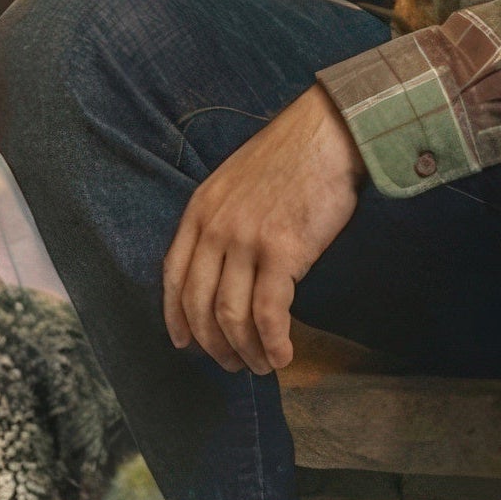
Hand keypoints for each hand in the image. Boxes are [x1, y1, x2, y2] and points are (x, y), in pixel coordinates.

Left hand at [162, 84, 367, 375]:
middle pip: (199, 304)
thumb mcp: (234, 183)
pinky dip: (273, 342)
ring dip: (245, 351)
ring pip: (232, 316)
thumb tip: (223, 269)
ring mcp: (246, 240)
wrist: (327, 133)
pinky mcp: (282, 252)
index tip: (184, 344)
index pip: (173, 276)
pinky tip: (282, 355)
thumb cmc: (290, 159)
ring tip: (261, 366)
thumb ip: (221, 221)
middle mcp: (215, 228)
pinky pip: (269, 313)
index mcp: (199, 211)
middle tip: (230, 364)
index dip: (176, 317)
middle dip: (213, 344)